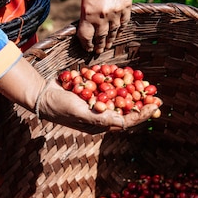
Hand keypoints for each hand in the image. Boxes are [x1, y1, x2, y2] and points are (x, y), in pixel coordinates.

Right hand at [35, 79, 159, 133]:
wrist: (42, 94)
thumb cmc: (60, 107)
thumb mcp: (80, 114)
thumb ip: (101, 118)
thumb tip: (123, 122)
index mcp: (100, 125)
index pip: (126, 121)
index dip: (142, 114)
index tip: (155, 106)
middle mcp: (101, 114)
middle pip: (126, 108)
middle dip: (141, 101)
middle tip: (155, 93)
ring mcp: (96, 102)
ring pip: (118, 96)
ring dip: (130, 89)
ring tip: (143, 82)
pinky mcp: (92, 90)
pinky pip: (107, 85)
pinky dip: (114, 78)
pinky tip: (122, 72)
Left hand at [77, 0, 131, 53]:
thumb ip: (87, 13)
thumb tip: (89, 29)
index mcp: (88, 12)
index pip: (86, 36)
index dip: (86, 45)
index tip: (87, 48)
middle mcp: (103, 14)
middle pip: (100, 37)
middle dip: (98, 45)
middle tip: (98, 51)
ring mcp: (117, 11)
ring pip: (113, 32)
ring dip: (110, 40)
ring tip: (107, 45)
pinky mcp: (127, 6)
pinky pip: (124, 23)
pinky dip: (120, 29)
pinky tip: (117, 34)